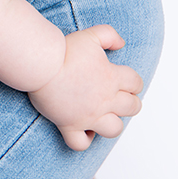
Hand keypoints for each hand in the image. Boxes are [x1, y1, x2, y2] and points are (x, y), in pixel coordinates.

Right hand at [27, 25, 143, 150]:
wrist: (41, 65)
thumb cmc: (63, 50)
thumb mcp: (91, 35)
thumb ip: (110, 35)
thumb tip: (122, 43)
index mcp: (111, 78)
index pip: (136, 83)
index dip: (133, 82)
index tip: (125, 80)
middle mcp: (104, 100)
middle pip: (132, 107)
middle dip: (129, 103)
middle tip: (117, 98)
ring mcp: (88, 115)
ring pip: (114, 129)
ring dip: (112, 123)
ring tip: (104, 116)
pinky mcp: (69, 125)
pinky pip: (81, 143)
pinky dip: (84, 140)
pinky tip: (83, 130)